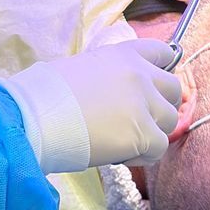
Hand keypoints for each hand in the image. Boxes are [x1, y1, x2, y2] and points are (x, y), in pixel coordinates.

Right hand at [0, 39, 185, 174]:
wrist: (36, 117)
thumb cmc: (47, 93)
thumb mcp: (83, 68)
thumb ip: (110, 75)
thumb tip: (118, 95)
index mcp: (125, 54)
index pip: (163, 53)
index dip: (160, 71)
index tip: (151, 87)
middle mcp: (141, 75)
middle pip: (173, 89)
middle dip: (160, 105)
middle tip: (138, 120)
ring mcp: (144, 104)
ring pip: (170, 120)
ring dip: (152, 131)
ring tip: (125, 141)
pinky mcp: (143, 134)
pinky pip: (159, 148)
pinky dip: (143, 155)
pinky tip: (121, 155)